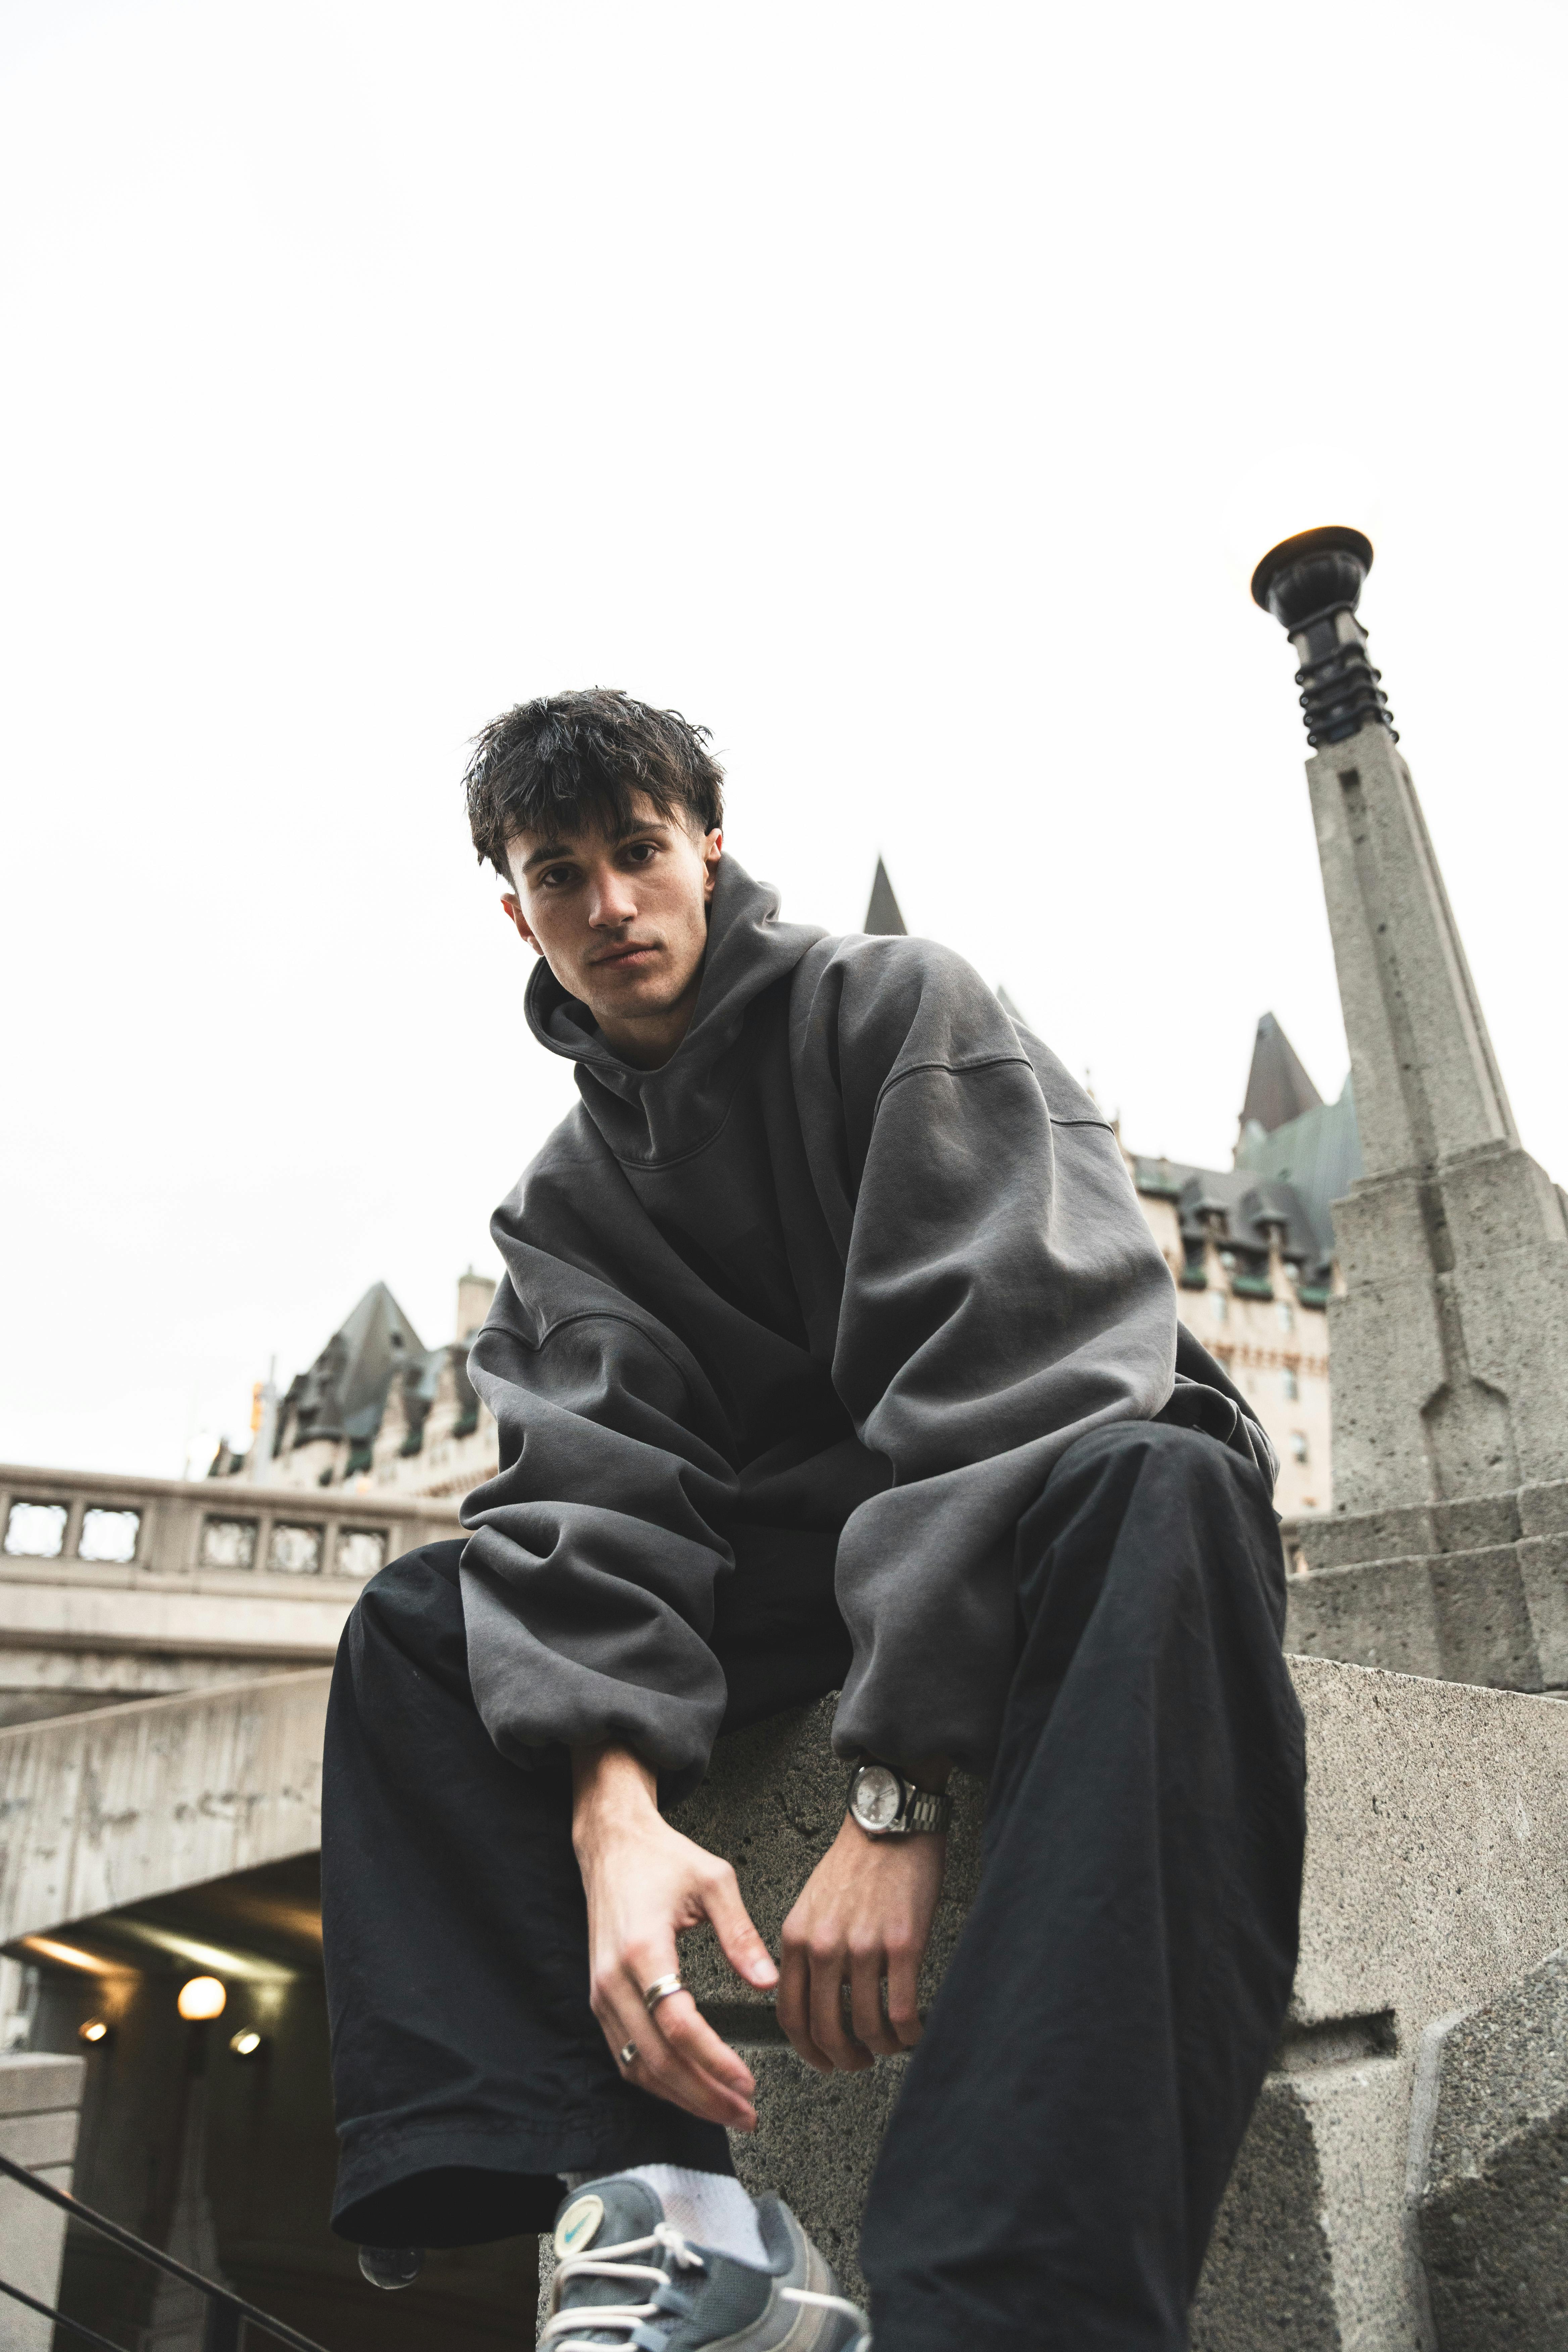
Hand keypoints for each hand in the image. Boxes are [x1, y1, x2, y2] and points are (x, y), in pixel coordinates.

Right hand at [572, 1743, 777, 2130]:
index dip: (714, 2060)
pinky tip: (689, 2089)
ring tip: (726, 2110)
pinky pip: (625, 2054)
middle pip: (657, 2059)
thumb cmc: (661, 1858)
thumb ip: (740, 1934)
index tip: (747, 2082)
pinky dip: (657, 2080)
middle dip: (703, 2095)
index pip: (678, 2024)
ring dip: (682, 2096)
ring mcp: (601, 1993)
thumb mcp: (713, 1880)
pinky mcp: (600, 1998)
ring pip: (638, 2066)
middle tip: (746, 2113)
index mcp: (643, 1948)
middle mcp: (614, 1979)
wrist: (611, 1845)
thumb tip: (767, 1983)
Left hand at [777, 1812, 945, 2071]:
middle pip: (825, 2029)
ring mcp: (863, 1947)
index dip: (806, 2049)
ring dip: (879, 2048)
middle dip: (843, 2059)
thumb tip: (815, 1999)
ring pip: (866, 2026)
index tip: (822, 2061)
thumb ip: (807, 1950)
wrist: (890, 1823)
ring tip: (889, 2046)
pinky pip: (902, 2010)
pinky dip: (908, 2033)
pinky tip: (913, 2032)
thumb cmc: (855, 1862)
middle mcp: (824, 1946)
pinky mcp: (903, 1944)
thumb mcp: (812, 1905)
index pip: (790, 2013)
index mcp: (796, 1937)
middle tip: (858, 2063)